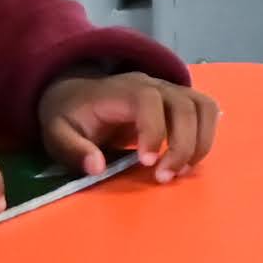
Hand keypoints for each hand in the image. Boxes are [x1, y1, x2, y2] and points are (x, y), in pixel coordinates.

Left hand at [41, 69, 218, 181]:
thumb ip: (73, 149)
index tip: (146, 164)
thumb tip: (97, 167)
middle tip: (164, 178)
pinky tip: (189, 160)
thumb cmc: (70, 115)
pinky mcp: (180, 101)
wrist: (77, 93)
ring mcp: (170, 90)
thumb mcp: (56, 133)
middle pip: (183, 105)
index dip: (154, 130)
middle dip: (182, 145)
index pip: (148, 101)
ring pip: (202, 107)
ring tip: (181, 171)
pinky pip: (206, 111)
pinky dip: (206, 136)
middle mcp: (152, 84)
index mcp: (121, 90)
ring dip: (200, 142)